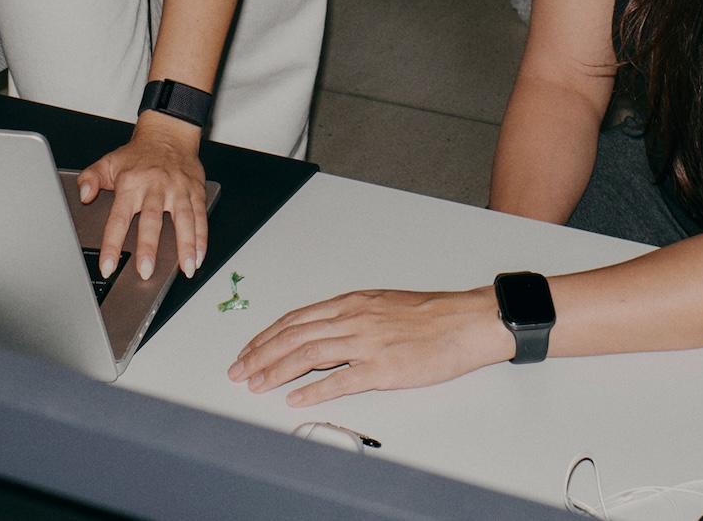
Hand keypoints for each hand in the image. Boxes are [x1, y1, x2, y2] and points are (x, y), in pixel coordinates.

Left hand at [76, 113, 206, 281]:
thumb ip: (90, 179)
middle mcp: (155, 187)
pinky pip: (200, 215)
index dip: (112, 244)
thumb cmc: (138, 154)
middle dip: (149, 247)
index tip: (108, 266)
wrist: (168, 133)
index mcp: (131, 184)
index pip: (118, 219)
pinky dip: (201, 236)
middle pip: (152, 221)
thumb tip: (84, 195)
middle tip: (146, 271)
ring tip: (186, 268)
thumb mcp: (109, 162)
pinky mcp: (195, 190)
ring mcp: (178, 189)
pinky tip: (199, 255)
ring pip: (183, 219)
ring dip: (185, 245)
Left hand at [227, 287, 510, 405]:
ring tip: (255, 383)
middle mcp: (352, 318)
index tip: (248, 350)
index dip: (268, 335)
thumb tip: (322, 330)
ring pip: (308, 354)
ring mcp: (366, 342)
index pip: (296, 318)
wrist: (464, 321)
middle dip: (261, 353)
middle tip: (238, 371)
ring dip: (276, 370)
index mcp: (350, 303)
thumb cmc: (428, 314)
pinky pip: (340, 379)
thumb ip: (351, 316)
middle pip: (294, 335)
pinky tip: (295, 398)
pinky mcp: (383, 368)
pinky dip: (314, 389)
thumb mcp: (381, 304)